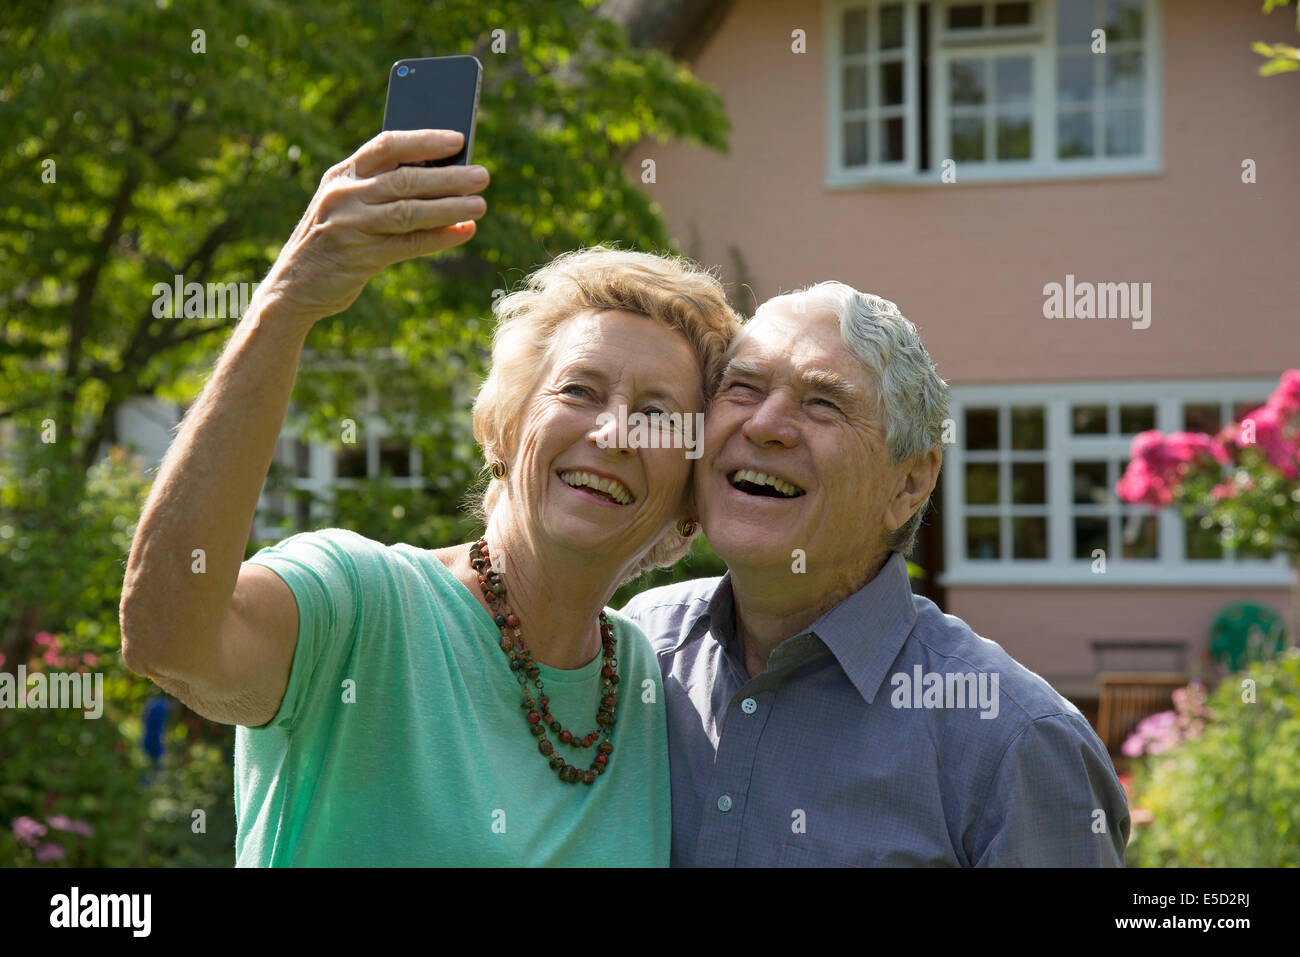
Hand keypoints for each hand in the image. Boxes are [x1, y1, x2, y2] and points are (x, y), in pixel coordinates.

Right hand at [255, 129, 488, 324]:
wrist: (293, 287)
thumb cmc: (333, 239)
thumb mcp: (348, 205)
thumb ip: (381, 189)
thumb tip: (443, 177)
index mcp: (342, 174)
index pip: (387, 145)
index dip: (424, 140)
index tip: (458, 138)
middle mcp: (344, 195)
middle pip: (405, 179)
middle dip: (449, 177)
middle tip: (482, 176)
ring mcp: (350, 225)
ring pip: (410, 211)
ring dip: (450, 207)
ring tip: (480, 205)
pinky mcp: (359, 257)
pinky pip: (408, 243)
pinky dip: (439, 237)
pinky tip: (464, 232)